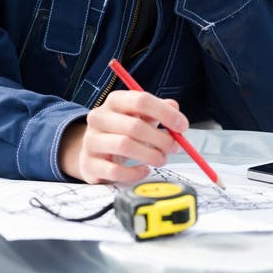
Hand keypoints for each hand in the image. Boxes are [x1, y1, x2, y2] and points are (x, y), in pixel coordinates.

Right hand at [58, 90, 188, 184]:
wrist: (94, 150)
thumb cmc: (122, 130)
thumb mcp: (140, 115)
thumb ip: (159, 109)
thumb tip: (174, 109)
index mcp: (114, 101)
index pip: (141, 100)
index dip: (165, 114)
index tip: (182, 126)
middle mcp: (99, 118)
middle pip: (134, 126)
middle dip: (160, 139)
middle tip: (173, 147)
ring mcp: (91, 141)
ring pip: (124, 146)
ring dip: (150, 155)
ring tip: (161, 159)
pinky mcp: (89, 164)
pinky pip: (115, 170)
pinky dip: (135, 173)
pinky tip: (143, 170)